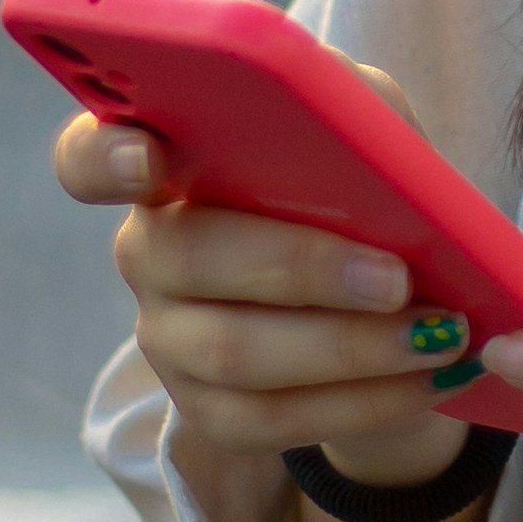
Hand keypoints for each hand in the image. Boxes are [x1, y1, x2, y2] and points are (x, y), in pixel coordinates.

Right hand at [52, 102, 485, 521]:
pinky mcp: (209, 410)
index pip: (87, 157)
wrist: (394, 292)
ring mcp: (168, 337)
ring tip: (435, 334)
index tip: (145, 156)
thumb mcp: (363, 122)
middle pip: (188, 258)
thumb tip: (349, 117)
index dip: (102, 158)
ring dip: (348, 348)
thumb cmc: (360, 184)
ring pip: (233, 352)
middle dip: (298, 267)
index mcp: (165, 162)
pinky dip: (363, 402)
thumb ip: (345, 102)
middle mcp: (148, 252)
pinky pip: (273, 419)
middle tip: (396, 278)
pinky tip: (427, 380)